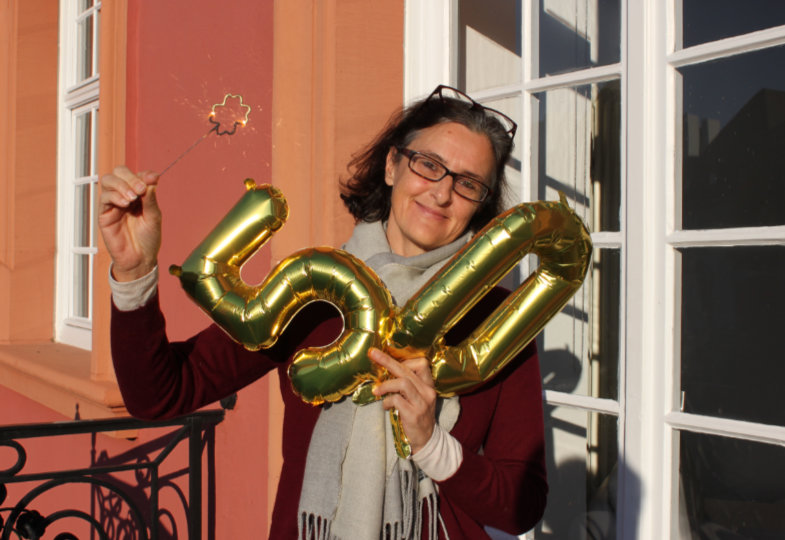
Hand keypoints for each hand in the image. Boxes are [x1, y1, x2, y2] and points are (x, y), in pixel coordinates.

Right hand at [98, 166, 161, 281]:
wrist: (140, 258)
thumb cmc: (148, 238)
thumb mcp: (154, 217)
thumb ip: (150, 199)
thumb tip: (151, 181)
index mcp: (139, 194)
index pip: (137, 175)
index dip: (144, 174)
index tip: (153, 178)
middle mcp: (125, 195)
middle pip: (119, 172)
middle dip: (130, 177)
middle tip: (140, 189)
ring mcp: (113, 203)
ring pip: (108, 181)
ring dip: (121, 185)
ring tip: (133, 198)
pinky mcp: (104, 214)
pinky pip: (104, 198)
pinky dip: (115, 196)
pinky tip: (125, 204)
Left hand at [370, 348, 436, 454]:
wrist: (426, 440)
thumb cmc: (417, 416)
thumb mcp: (418, 398)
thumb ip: (408, 385)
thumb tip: (386, 371)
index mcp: (428, 385)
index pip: (421, 363)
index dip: (404, 361)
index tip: (391, 364)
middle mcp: (427, 391)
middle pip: (406, 370)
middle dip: (387, 360)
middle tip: (373, 353)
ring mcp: (422, 403)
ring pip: (403, 382)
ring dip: (386, 385)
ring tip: (377, 392)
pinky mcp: (414, 414)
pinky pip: (397, 400)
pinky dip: (387, 401)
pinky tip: (386, 406)